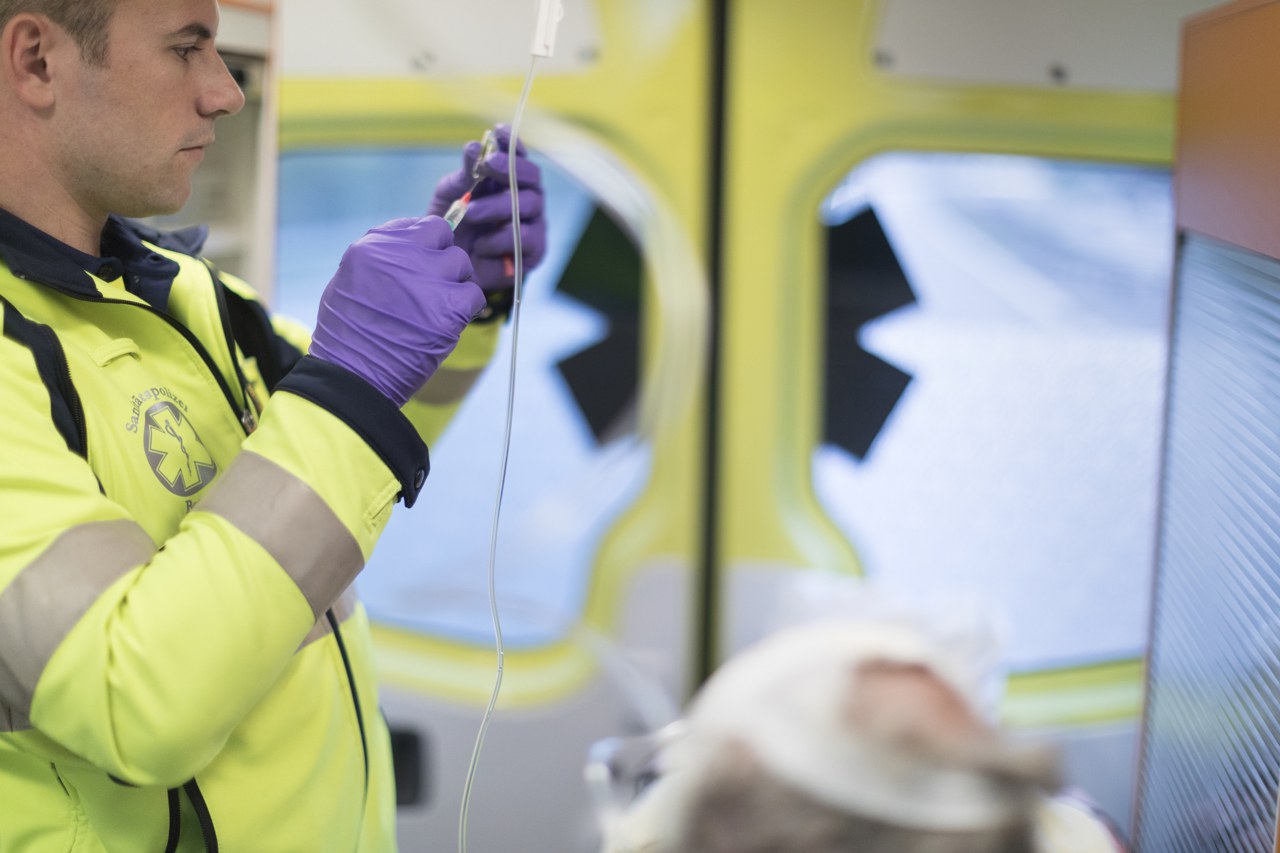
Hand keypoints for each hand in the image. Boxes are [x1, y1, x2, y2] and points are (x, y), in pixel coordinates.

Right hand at [309, 217, 486, 407]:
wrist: (353, 376)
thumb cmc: (347, 335)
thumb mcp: (348, 281)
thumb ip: (381, 257)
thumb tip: (411, 246)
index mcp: (373, 246)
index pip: (418, 225)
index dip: (425, 245)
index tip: (421, 264)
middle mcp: (402, 255)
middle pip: (443, 240)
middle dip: (441, 262)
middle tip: (431, 289)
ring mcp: (428, 279)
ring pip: (462, 264)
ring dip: (454, 284)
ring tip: (437, 308)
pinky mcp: (449, 308)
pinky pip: (475, 294)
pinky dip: (468, 308)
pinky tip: (450, 321)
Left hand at [428, 124, 546, 294]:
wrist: (451, 270)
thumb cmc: (453, 226)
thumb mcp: (450, 196)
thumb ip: (463, 174)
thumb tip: (474, 147)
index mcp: (507, 179)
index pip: (517, 155)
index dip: (512, 142)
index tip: (499, 131)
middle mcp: (525, 196)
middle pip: (531, 175)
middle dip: (511, 167)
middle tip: (490, 163)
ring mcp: (533, 222)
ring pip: (527, 204)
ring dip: (497, 206)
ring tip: (470, 213)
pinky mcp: (535, 249)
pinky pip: (524, 236)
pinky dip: (499, 238)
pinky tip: (481, 245)